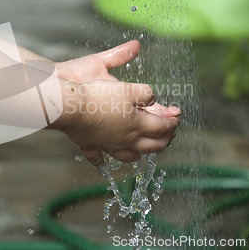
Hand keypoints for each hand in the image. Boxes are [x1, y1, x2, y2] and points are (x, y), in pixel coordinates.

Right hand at [55, 41, 180, 164]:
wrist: (71, 108)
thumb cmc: (99, 97)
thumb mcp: (128, 88)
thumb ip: (145, 94)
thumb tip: (152, 98)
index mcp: (138, 125)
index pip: (162, 126)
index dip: (172, 121)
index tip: (177, 116)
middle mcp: (126, 140)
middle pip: (151, 145)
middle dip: (164, 140)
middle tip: (169, 134)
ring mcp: (109, 146)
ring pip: (130, 155)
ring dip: (140, 152)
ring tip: (144, 148)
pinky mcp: (91, 146)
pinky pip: (98, 158)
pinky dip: (103, 160)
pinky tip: (104, 161)